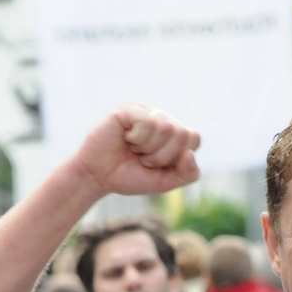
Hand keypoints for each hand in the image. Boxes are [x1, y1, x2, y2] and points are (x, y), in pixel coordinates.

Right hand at [72, 105, 201, 197]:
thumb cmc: (129, 177)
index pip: (194, 139)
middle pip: (182, 133)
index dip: (177, 158)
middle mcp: (161, 118)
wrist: (97, 178)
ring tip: (134, 150)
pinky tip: (126, 139)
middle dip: (163, 156)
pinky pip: (148, 122)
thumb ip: (187, 174)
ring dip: (149, 149)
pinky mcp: (129, 109)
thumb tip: (189, 153)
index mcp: (173, 133)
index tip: (158, 165)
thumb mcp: (165, 182)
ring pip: (167, 127)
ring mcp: (145, 111)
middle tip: (143, 159)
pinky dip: (138, 139)